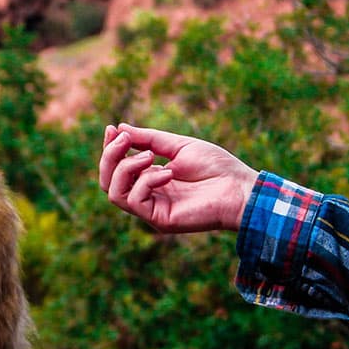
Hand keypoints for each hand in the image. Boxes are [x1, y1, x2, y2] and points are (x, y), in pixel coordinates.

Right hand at [98, 123, 258, 232]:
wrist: (241, 188)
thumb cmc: (217, 168)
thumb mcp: (179, 146)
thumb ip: (149, 140)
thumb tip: (120, 128)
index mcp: (151, 179)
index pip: (115, 168)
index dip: (109, 149)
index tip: (112, 129)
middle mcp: (147, 195)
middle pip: (107, 181)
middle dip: (109, 156)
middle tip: (125, 139)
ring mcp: (152, 209)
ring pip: (114, 192)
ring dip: (125, 167)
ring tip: (150, 156)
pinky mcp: (159, 219)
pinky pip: (135, 200)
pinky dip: (146, 180)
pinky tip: (168, 173)